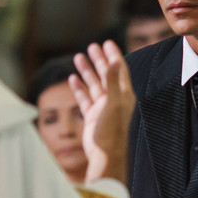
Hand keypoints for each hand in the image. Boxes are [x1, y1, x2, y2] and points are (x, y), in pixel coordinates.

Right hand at [70, 40, 135, 182]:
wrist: (105, 155)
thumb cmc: (112, 130)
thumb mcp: (114, 103)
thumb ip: (114, 82)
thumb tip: (114, 61)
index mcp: (124, 95)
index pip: (119, 70)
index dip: (113, 56)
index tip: (107, 42)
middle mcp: (115, 99)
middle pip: (106, 75)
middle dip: (99, 60)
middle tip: (92, 46)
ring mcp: (103, 108)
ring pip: (93, 84)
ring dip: (87, 71)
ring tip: (78, 57)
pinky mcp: (92, 116)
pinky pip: (85, 98)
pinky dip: (79, 88)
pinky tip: (73, 79)